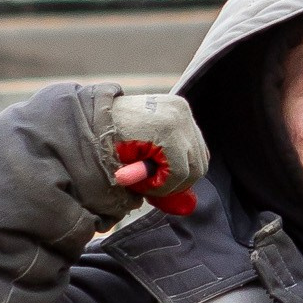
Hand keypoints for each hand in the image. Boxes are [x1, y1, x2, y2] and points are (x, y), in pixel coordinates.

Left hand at [103, 92, 207, 216]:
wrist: (101, 110)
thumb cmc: (108, 137)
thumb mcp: (118, 161)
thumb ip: (135, 178)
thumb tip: (144, 193)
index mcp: (166, 128)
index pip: (181, 172)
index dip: (164, 187)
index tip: (146, 188)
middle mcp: (180, 116)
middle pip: (196, 167)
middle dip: (176, 182)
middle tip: (153, 184)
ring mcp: (183, 110)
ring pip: (200, 157)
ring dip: (182, 171)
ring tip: (157, 171)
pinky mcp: (182, 108)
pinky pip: (196, 144)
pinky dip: (185, 157)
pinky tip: (165, 160)